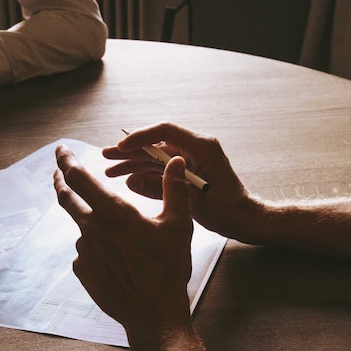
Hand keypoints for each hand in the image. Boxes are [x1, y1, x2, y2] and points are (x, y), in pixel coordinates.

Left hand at [53, 144, 193, 340]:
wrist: (154, 315)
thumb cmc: (168, 269)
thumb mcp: (178, 225)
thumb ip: (174, 189)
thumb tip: (175, 160)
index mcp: (114, 212)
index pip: (79, 178)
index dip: (66, 161)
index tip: (60, 149)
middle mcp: (92, 229)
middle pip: (67, 198)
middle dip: (60, 180)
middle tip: (58, 170)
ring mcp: (84, 252)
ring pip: (83, 226)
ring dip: (92, 222)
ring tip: (122, 238)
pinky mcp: (83, 271)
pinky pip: (86, 251)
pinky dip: (97, 247)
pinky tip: (118, 259)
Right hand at [104, 122, 261, 242]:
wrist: (244, 220)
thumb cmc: (227, 209)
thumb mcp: (192, 199)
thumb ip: (161, 188)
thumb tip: (131, 179)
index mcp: (201, 147)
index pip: (165, 131)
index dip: (140, 137)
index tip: (121, 147)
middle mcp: (195, 149)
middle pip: (156, 144)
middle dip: (130, 151)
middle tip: (106, 156)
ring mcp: (190, 160)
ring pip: (156, 157)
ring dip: (134, 163)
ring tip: (110, 170)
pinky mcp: (187, 172)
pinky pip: (161, 169)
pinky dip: (144, 173)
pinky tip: (127, 179)